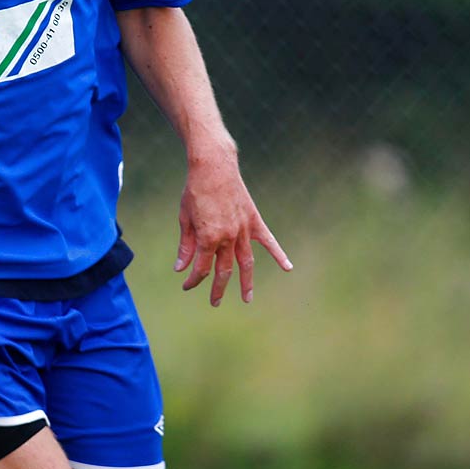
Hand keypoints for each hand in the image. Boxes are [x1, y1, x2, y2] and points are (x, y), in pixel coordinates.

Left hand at [174, 152, 290, 305]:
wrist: (214, 166)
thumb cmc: (195, 191)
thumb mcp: (184, 219)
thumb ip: (186, 245)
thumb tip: (181, 268)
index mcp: (208, 238)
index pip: (201, 268)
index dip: (193, 280)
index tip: (187, 284)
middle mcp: (227, 237)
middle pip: (224, 271)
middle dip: (218, 289)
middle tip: (215, 302)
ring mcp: (243, 230)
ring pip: (246, 262)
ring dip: (246, 282)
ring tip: (247, 298)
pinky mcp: (253, 220)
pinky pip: (268, 241)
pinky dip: (279, 254)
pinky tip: (288, 267)